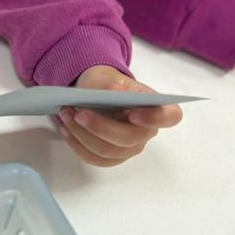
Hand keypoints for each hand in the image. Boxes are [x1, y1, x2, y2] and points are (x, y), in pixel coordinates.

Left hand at [58, 64, 182, 167]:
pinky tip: (65, 128)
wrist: (93, 93)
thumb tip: (113, 91)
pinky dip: (77, 144)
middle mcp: (146, 131)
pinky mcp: (113, 157)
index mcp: (154, 106)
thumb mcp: (105, 75)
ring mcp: (130, 147)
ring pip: (109, 152)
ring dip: (83, 135)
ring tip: (65, 115)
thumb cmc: (106, 83)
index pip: (170, 117)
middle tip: (78, 113)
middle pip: (131, 139)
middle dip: (101, 127)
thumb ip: (109, 82)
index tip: (134, 113)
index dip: (155, 118)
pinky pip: (96, 159)